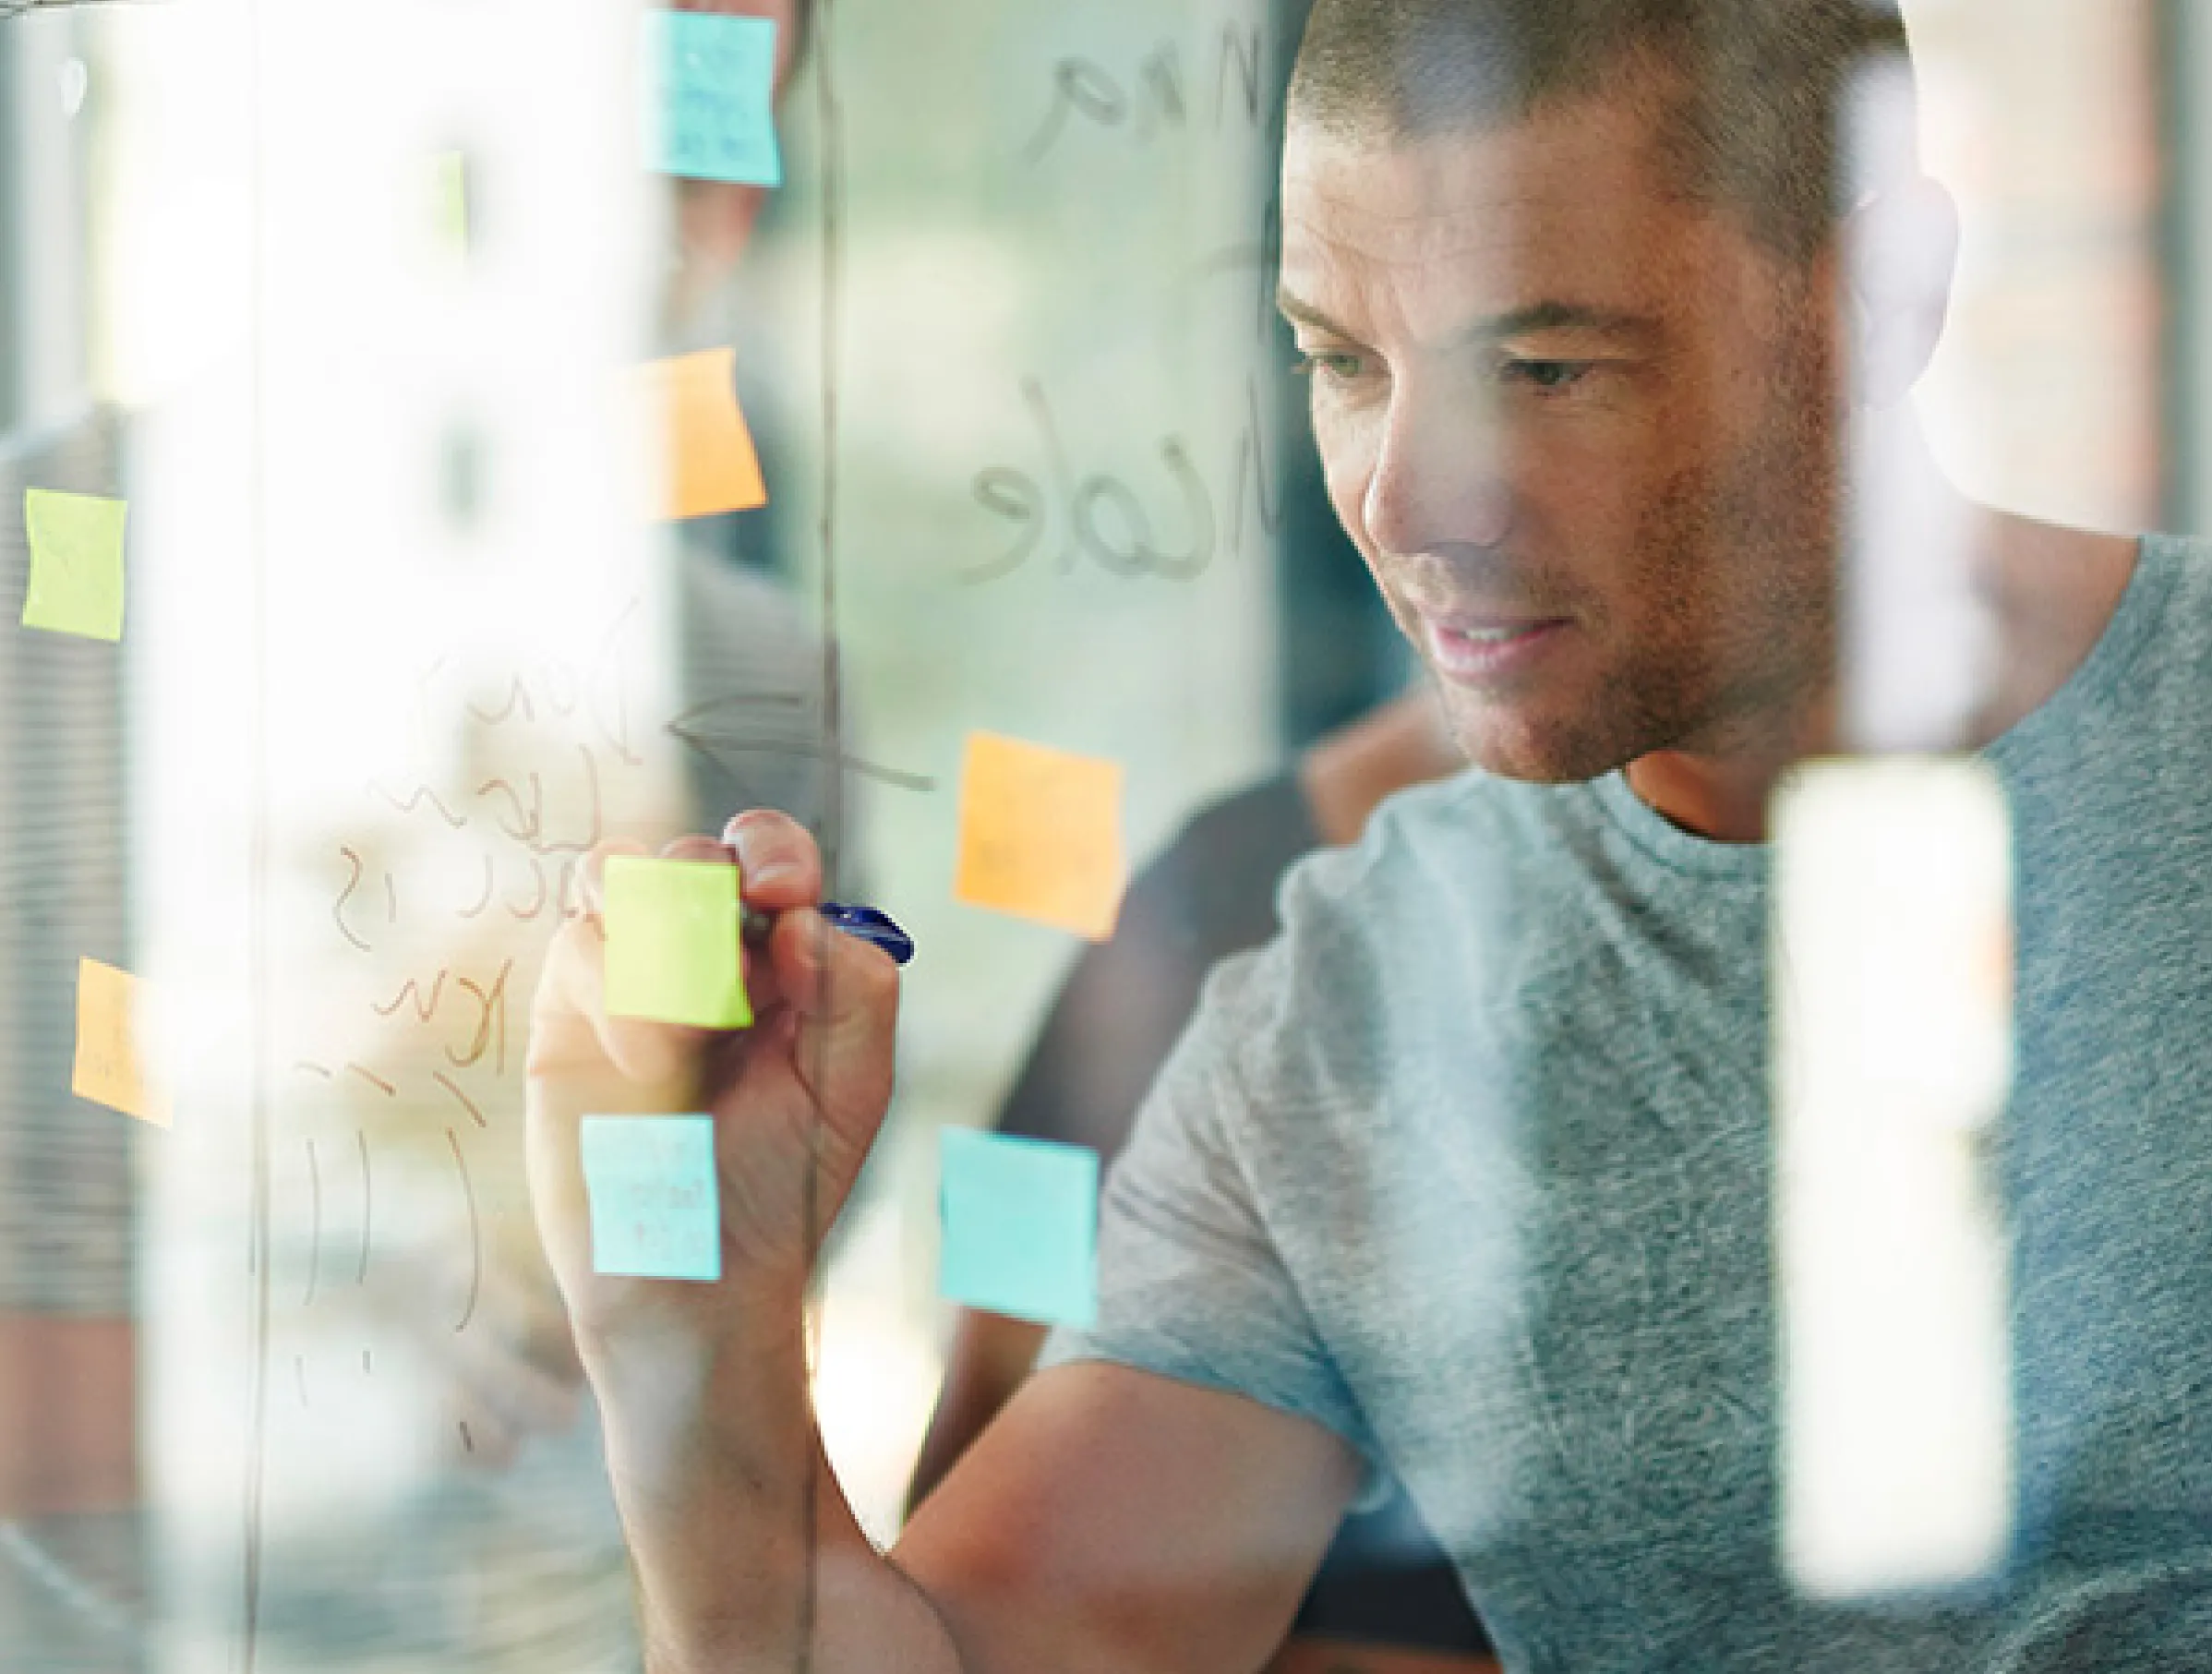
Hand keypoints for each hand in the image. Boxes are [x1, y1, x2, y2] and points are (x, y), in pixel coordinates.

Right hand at [524, 812, 901, 1355]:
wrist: (696, 1276)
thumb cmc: (780, 1181)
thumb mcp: (850, 1087)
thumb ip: (853, 991)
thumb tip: (797, 919)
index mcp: (778, 956)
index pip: (767, 853)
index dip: (771, 851)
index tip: (783, 896)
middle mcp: (701, 953)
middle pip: (688, 853)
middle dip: (711, 896)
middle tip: (736, 980)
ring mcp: (627, 975)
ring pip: (617, 875)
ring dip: (661, 940)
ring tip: (692, 1032)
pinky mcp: (566, 1013)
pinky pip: (577, 944)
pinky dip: (617, 992)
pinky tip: (648, 1066)